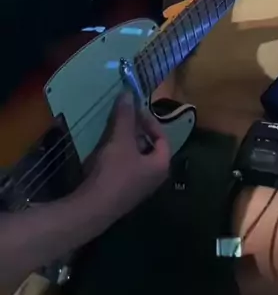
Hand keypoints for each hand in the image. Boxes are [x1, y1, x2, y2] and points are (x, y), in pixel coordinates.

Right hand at [84, 93, 170, 219]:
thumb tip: (129, 93)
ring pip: (135, 158)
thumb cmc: (114, 172)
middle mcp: (154, 178)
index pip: (162, 137)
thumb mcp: (120, 139)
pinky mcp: (122, 194)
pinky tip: (102, 151)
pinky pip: (124, 169)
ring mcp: (138, 188)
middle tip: (122, 119)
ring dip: (125, 143)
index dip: (149, 121)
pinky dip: (116, 156)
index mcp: (161, 165)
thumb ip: (125, 116)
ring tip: (111, 131)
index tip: (134, 111)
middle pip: (149, 147)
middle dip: (136, 131)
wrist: (92, 209)